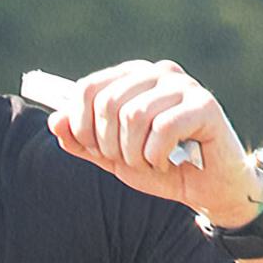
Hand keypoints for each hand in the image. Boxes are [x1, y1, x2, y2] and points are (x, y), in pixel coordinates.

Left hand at [46, 60, 262, 226]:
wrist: (208, 190)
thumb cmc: (162, 167)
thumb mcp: (114, 157)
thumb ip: (83, 142)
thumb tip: (54, 121)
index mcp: (133, 77)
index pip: (87, 89)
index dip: (82, 127)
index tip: (97, 150)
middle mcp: (158, 73)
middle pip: (108, 103)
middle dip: (110, 145)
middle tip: (130, 161)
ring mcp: (183, 85)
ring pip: (134, 116)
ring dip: (135, 155)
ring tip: (150, 163)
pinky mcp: (204, 104)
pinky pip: (162, 129)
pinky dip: (157, 157)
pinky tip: (169, 163)